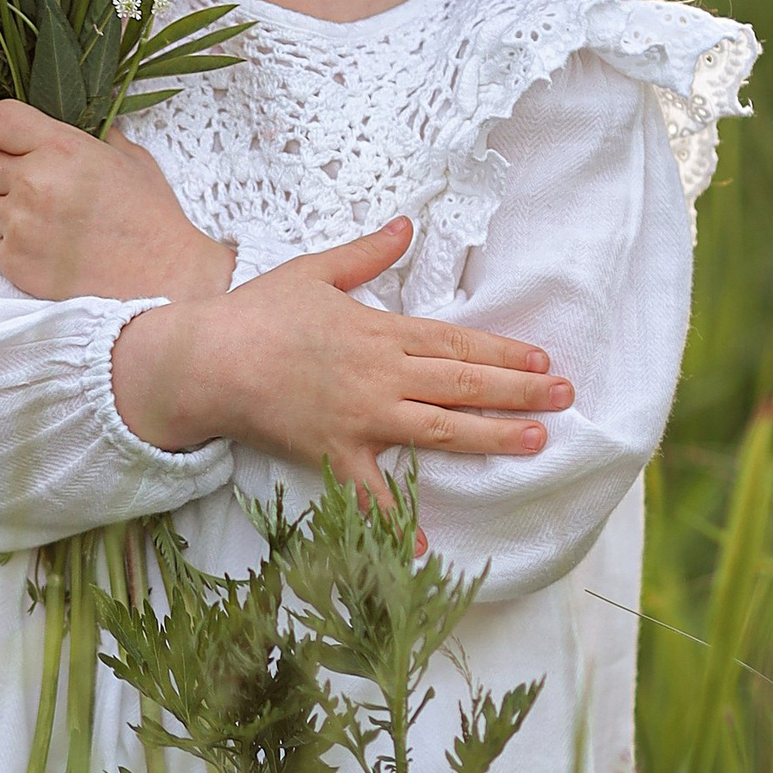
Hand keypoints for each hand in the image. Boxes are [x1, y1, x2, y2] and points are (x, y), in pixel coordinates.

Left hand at [0, 101, 234, 303]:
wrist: (164, 279)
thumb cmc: (151, 216)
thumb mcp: (130, 158)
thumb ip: (94, 134)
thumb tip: (78, 117)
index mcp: (60, 148)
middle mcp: (34, 183)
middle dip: (1, 171)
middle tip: (35, 184)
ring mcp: (22, 227)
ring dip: (11, 211)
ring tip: (52, 222)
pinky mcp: (16, 264)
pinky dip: (19, 247)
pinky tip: (54, 250)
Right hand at [110, 218, 572, 503]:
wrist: (206, 359)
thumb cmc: (257, 312)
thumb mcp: (314, 271)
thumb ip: (366, 254)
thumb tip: (406, 226)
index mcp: (379, 331)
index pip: (456, 341)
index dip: (503, 351)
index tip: (542, 359)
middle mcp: (381, 375)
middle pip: (462, 383)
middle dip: (519, 390)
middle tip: (566, 396)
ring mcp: (361, 418)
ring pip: (439, 430)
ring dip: (491, 437)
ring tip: (536, 441)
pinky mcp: (333, 453)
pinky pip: (371, 494)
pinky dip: (398, 521)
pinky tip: (429, 545)